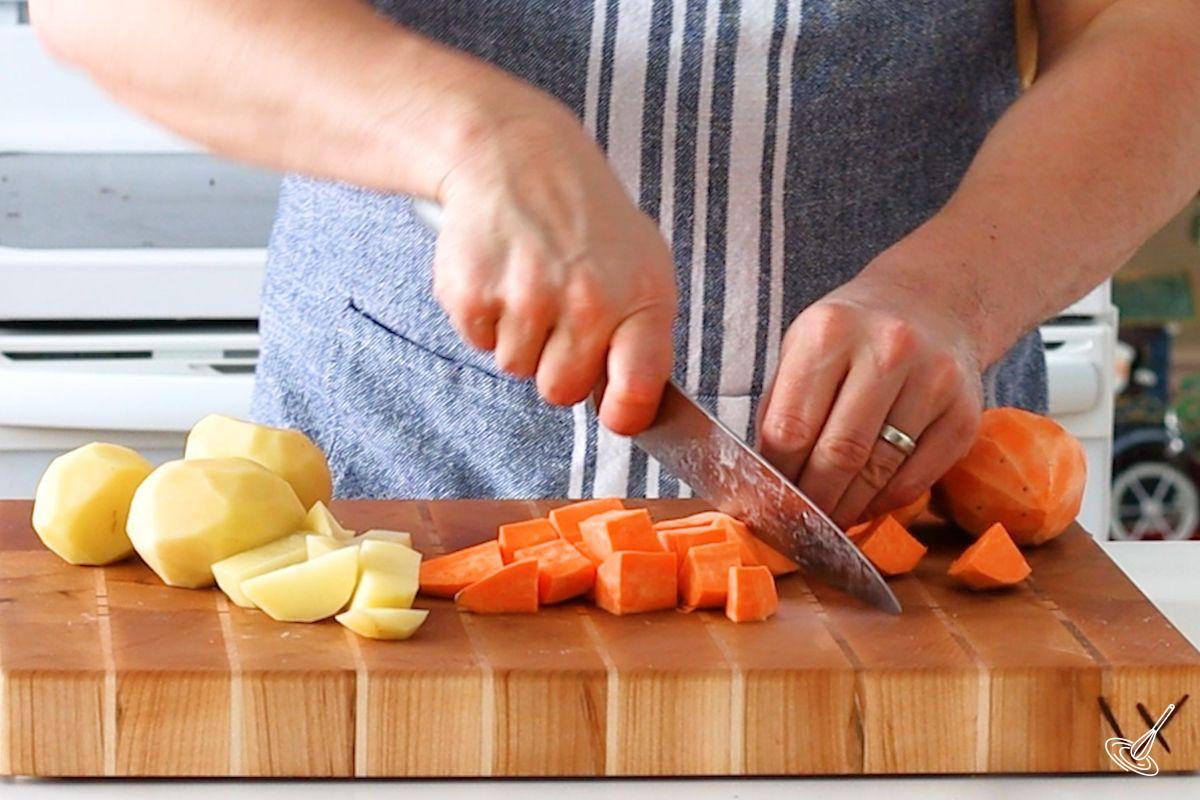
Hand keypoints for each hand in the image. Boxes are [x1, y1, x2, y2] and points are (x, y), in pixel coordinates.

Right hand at [432, 94, 675, 434]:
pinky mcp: (475, 295)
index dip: (625, 414)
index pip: (638, 389)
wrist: (517, 155)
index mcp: (641, 298)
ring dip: (518, 336)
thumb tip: (629, 406)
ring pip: (516, 368)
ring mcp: (528, 299)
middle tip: (557, 312)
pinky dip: (484, 317)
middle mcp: (588, 302)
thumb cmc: (585, 218)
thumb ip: (642, 335)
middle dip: (556, 365)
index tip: (616, 412)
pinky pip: (478, 342)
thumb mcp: (641, 264)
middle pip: (561, 392)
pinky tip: (500, 273)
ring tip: (529, 281)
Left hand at [757, 269, 983, 528]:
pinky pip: (917, 480)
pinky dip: (885, 504)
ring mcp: (933, 380)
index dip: (776, 477)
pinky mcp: (965, 413)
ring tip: (827, 521)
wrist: (931, 303)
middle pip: (838, 455)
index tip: (767, 501)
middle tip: (797, 524)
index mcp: (830, 333)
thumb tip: (762, 480)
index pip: (791, 428)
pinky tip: (865, 505)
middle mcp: (887, 350)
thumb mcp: (803, 348)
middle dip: (813, 502)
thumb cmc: (851, 336)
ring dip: (847, 509)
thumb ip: (780, 408)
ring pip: (879, 473)